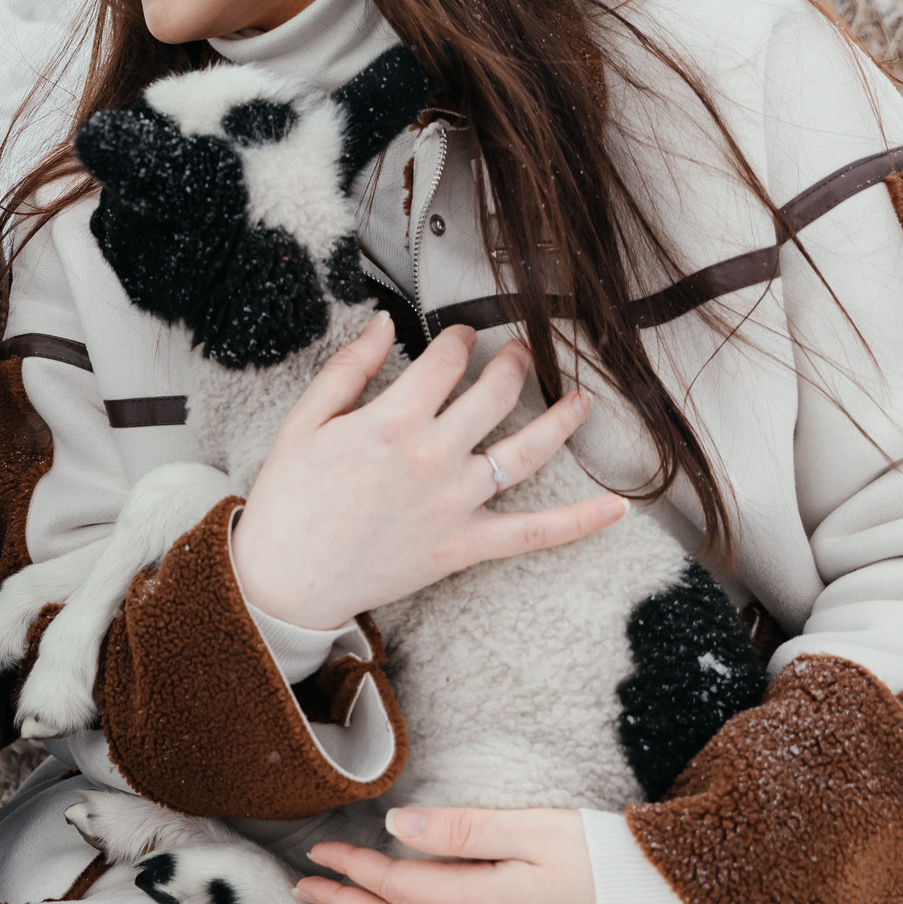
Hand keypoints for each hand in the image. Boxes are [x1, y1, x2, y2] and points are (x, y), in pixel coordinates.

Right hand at [232, 315, 624, 629]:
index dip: (457, 338)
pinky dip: (579, 522)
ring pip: (527, 451)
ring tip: (580, 399)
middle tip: (517, 352)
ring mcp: (455, 503)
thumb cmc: (289, 501)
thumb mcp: (303, 422)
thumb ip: (348, 368)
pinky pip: (534, 534)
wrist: (287, 579)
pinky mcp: (464, 545)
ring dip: (561, 419)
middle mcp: (433, 457)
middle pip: (494, 394)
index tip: (458, 335)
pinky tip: (616, 508)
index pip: (445, 360)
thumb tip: (382, 324)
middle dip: (511, 363)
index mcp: (391, 422)